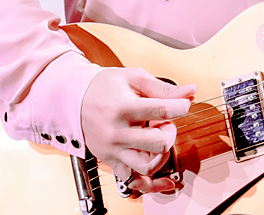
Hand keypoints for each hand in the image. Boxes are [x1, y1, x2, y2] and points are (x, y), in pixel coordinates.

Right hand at [80, 67, 195, 195]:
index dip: (181, 106)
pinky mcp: (112, 161)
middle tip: (164, 123)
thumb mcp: (134, 78)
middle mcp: (117, 133)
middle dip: (170, 131)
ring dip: (162, 154)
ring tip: (158, 140)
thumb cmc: (103, 87)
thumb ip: (163, 88)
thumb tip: (190, 92)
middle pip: (158, 143)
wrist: (74, 99)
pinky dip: (153, 185)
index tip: (183, 104)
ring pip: (148, 165)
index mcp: (123, 108)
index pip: (162, 110)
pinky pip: (134, 182)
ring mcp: (114, 150)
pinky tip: (167, 181)